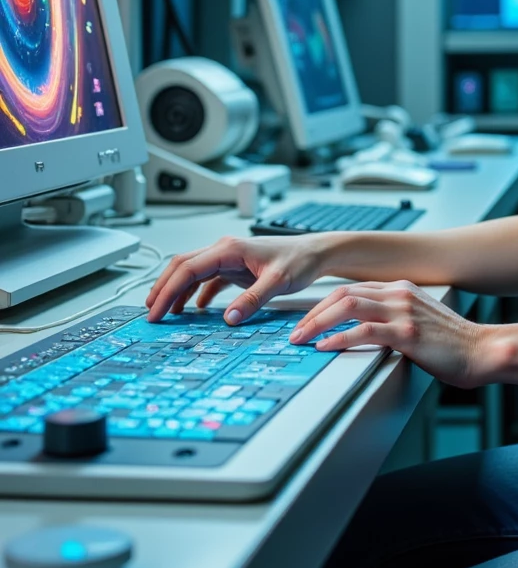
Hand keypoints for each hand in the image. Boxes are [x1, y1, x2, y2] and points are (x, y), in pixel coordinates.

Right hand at [145, 235, 330, 323]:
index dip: (167, 290)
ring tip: (165, 312)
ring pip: (192, 272)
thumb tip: (229, 318)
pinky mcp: (235, 268)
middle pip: (182, 267)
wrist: (316, 252)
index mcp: (229, 249)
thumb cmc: (300, 260)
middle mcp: (225, 250)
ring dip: (177, 291)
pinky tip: (192, 309)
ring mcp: (229, 258)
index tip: (156, 310)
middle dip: (164, 289)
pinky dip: (195, 293)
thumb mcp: (278, 281)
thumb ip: (253, 299)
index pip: (187, 268)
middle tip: (152, 313)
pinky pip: (207, 280)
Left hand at [288, 280, 485, 387]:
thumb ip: (395, 319)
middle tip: (296, 332)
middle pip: (343, 293)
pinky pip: (363, 331)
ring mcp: (403, 312)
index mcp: (401, 289)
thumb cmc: (454, 343)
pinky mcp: (407, 332)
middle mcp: (399, 294)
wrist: (483, 350)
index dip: (324, 304)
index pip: (351, 289)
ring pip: (347, 306)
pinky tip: (326, 347)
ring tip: (302, 339)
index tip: (307, 320)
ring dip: (318, 323)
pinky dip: (339, 338)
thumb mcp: (420, 321)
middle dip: (313, 312)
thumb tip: (368, 331)